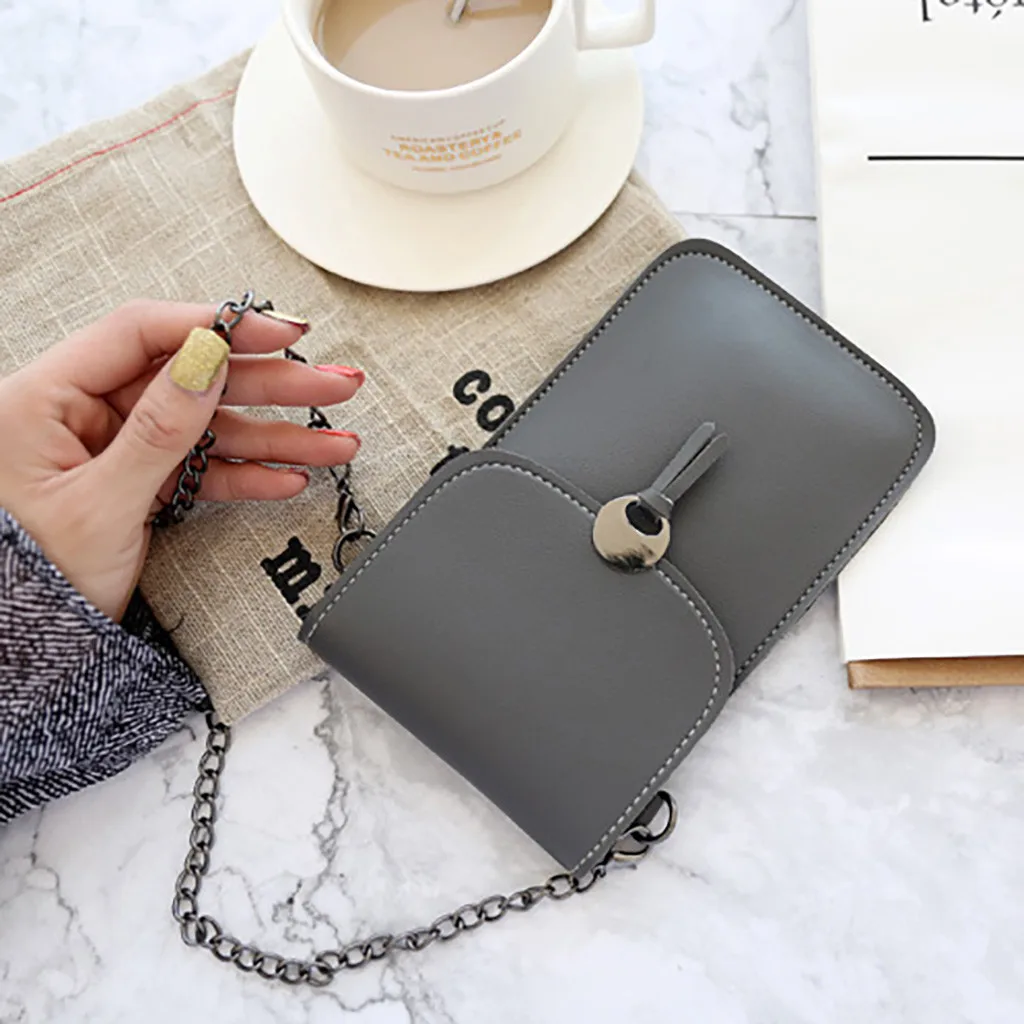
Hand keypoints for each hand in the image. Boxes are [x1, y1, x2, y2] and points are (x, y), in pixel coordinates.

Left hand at [0, 300, 363, 620]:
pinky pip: (203, 468)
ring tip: (335, 442)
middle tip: (333, 385)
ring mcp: (115, 448)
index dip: (218, 327)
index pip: (143, 334)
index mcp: (47, 397)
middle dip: (271, 384)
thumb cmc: (28, 581)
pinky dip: (248, 475)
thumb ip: (157, 430)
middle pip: (192, 378)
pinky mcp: (138, 482)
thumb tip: (205, 362)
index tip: (281, 333)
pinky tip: (289, 477)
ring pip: (210, 426)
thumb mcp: (98, 505)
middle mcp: (82, 413)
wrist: (24, 649)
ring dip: (277, 436)